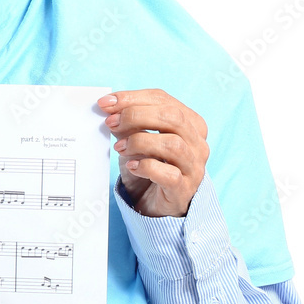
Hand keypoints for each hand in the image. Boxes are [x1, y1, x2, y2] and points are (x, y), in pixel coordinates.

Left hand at [98, 89, 207, 216]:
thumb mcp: (136, 139)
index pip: (163, 99)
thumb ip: (127, 122)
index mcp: (190, 123)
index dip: (133, 98)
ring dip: (140, 141)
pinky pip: (169, 174)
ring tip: (119, 147)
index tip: (106, 102)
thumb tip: (109, 106)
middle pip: (173, 117)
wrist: (155, 205)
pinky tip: (131, 166)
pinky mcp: (184, 190)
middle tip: (111, 122)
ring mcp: (194, 167)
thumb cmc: (148, 166)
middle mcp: (198, 143)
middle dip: (136, 115)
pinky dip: (146, 166)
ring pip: (173, 144)